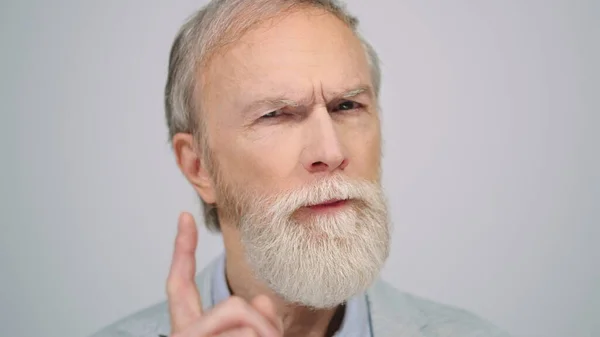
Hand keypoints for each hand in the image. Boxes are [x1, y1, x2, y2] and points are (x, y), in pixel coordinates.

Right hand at [167, 212, 283, 336]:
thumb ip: (259, 318)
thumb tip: (261, 301)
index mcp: (192, 329)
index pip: (182, 284)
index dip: (183, 249)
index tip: (185, 217)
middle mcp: (183, 334)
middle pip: (233, 303)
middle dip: (261, 322)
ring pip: (242, 316)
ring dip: (265, 335)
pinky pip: (247, 332)